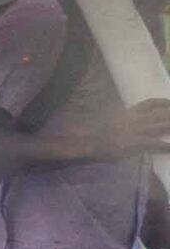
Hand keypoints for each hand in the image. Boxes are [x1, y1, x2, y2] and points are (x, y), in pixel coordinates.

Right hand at [46, 99, 169, 163]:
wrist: (86, 143)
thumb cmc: (97, 134)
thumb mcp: (112, 121)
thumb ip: (124, 118)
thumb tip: (129, 116)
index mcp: (128, 113)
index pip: (150, 104)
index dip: (164, 102)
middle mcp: (135, 119)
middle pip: (160, 113)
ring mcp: (136, 131)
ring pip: (161, 125)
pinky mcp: (135, 143)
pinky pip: (155, 143)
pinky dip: (165, 146)